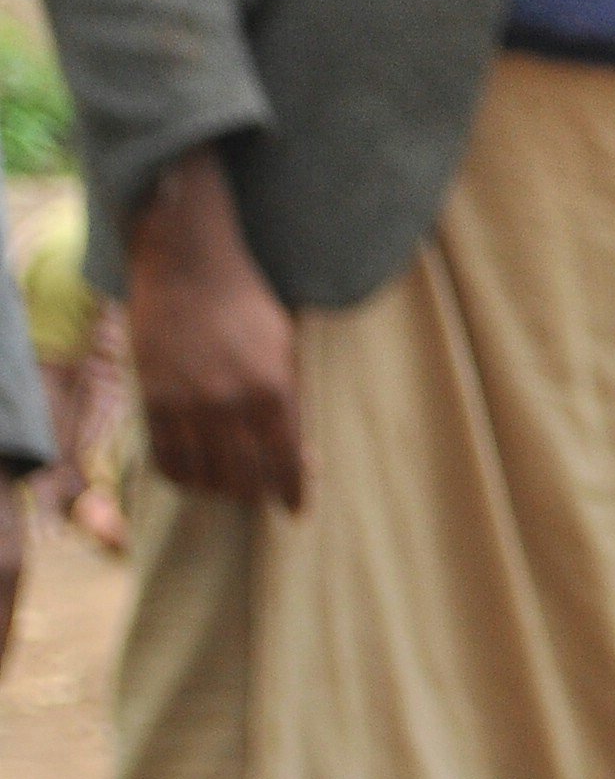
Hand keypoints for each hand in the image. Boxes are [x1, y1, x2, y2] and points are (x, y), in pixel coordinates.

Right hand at [125, 149, 307, 511]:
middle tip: (264, 497)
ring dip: (220, 489)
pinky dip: (183, 476)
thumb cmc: (248, 303)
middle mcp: (229, 402)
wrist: (188, 268)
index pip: (286, 460)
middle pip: (244, 477)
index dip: (293, 490)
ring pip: (203, 476)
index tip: (297, 509)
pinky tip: (195, 475)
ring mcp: (187, 405)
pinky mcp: (152, 402)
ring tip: (231, 487)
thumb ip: (290, 398)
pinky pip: (165, 461)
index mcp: (274, 387)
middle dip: (258, 494)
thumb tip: (298, 451)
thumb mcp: (287, 346)